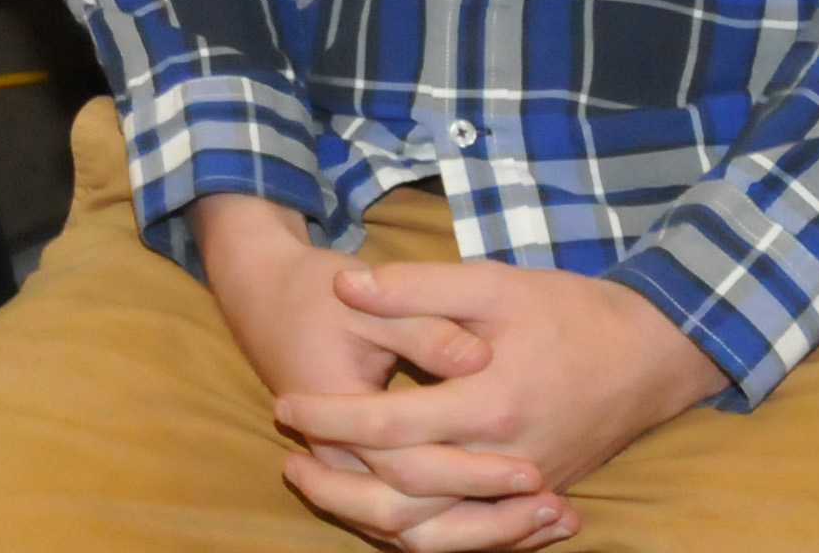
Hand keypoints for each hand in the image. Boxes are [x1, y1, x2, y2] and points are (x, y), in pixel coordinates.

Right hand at [191, 194, 548, 547]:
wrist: (264, 296)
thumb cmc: (314, 291)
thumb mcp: (362, 296)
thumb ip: (421, 325)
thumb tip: (478, 358)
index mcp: (334, 410)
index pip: (405, 464)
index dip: (471, 472)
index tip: (531, 467)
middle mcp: (335, 454)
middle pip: (409, 517)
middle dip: (486, 520)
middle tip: (552, 501)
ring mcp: (346, 467)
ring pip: (410, 533)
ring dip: (482, 535)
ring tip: (554, 517)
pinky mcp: (361, 468)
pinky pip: (413, 522)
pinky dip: (467, 527)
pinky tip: (526, 516)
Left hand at [271, 258, 727, 549]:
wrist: (653, 351)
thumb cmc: (570, 310)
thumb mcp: (492, 282)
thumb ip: (418, 287)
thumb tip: (348, 286)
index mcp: (490, 403)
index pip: (388, 429)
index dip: (328, 418)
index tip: (284, 403)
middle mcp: (509, 459)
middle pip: (406, 500)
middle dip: (339, 488)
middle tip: (290, 462)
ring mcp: (529, 485)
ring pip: (441, 534)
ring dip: (378, 521)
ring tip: (328, 494)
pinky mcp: (541, 494)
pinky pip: (477, 535)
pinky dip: (432, 534)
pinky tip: (392, 515)